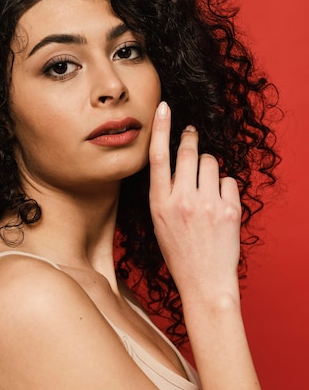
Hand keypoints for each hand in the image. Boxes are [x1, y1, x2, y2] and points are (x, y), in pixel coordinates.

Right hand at [149, 102, 240, 307]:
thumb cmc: (180, 253)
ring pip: (210, 163)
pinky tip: (219, 204)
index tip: (164, 107)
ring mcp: (208, 204)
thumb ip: (166, 192)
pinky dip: (225, 187)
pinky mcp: (230, 210)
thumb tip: (177, 163)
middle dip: (190, 138)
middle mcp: (182, 201)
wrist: (205, 282)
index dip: (161, 129)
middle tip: (191, 133)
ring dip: (208, 168)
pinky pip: (229, 180)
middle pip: (187, 152)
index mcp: (160, 204)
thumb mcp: (160, 222)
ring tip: (206, 189)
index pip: (158, 158)